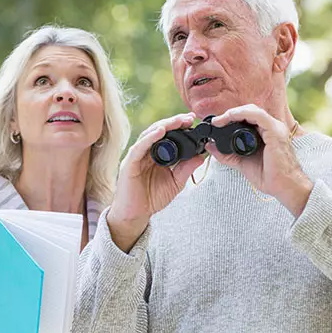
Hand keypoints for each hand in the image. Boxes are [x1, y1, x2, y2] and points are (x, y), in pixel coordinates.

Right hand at [107, 112, 205, 251]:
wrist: (135, 214)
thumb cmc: (152, 197)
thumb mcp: (176, 182)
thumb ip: (187, 169)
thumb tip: (201, 156)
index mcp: (156, 154)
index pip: (168, 135)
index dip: (180, 127)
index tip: (193, 121)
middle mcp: (146, 152)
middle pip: (159, 130)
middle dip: (174, 122)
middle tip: (189, 117)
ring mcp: (137, 156)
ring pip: (150, 134)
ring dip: (165, 125)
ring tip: (178, 120)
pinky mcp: (130, 163)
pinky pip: (140, 147)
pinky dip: (150, 137)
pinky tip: (160, 131)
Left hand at [208, 105, 312, 215]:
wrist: (284, 187)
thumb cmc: (269, 176)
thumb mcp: (241, 162)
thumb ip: (226, 154)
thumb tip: (210, 145)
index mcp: (266, 133)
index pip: (248, 117)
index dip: (231, 117)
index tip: (215, 124)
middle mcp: (272, 127)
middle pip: (249, 111)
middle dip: (230, 113)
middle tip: (215, 122)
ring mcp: (275, 128)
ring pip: (252, 110)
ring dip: (233, 112)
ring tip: (220, 120)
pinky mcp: (275, 132)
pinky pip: (258, 116)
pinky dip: (242, 114)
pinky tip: (230, 117)